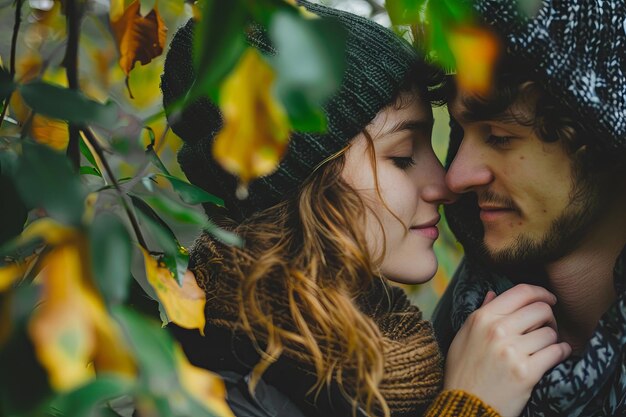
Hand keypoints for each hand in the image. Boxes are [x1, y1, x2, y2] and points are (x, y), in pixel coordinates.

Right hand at [444, 284, 570, 416]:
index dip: (541, 293)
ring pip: (550, 332)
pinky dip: (561, 352)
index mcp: (482, 318)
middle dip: (549, 318)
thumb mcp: (463, 337)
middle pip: (540, 310)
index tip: (548, 299)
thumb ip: (480, 313)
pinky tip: (557, 355)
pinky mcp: (526, 372)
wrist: (466, 406)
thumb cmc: (463, 372)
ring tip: (545, 347)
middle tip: (546, 328)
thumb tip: (493, 294)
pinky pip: (556, 352)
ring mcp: (512, 351)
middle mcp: (497, 330)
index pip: (521, 292)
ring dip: (553, 339)